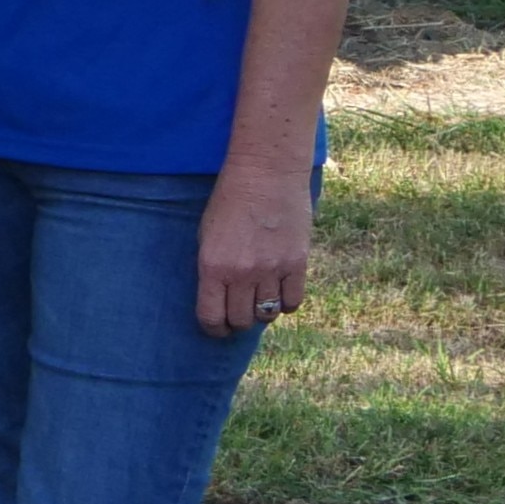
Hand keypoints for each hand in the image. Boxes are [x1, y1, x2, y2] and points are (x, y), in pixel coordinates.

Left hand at [196, 152, 315, 337]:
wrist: (266, 174)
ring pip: (268, 314)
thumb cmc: (229, 202)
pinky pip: (293, 302)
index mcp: (213, 267)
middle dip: (237, 322)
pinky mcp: (298, 263)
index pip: (212, 317)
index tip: (217, 328)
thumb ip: (213, 269)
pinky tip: (280, 293)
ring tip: (259, 300)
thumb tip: (219, 300)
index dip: (214, 329)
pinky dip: (286, 304)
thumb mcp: (207, 236)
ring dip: (262, 312)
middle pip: (241, 320)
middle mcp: (242, 273)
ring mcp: (272, 270)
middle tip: (238, 314)